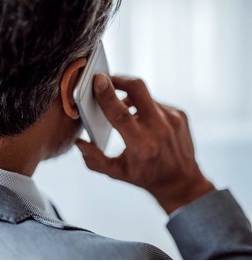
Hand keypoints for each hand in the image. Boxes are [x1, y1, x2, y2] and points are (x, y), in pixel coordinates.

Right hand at [76, 74, 214, 213]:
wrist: (181, 181)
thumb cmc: (145, 177)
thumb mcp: (116, 173)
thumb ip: (94, 159)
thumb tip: (79, 142)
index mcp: (141, 145)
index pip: (121, 113)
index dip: (107, 95)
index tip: (97, 80)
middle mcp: (159, 129)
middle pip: (138, 89)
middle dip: (119, 79)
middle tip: (106, 80)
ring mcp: (172, 119)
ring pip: (145, 95)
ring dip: (130, 97)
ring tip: (122, 108)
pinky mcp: (180, 114)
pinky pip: (156, 102)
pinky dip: (144, 107)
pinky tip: (142, 120)